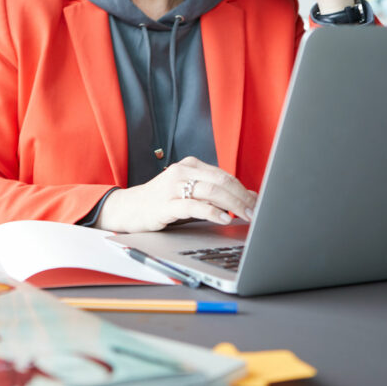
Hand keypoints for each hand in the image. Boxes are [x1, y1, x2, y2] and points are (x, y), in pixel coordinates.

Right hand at [95, 156, 256, 232]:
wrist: (128, 209)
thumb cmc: (162, 202)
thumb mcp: (190, 194)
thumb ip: (215, 193)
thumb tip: (249, 197)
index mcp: (189, 166)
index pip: (224, 175)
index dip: (243, 189)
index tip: (258, 202)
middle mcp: (181, 172)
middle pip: (221, 180)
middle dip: (242, 197)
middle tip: (256, 211)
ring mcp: (172, 187)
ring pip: (211, 190)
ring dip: (233, 204)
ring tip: (246, 215)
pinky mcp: (165, 204)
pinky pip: (194, 206)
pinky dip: (213, 212)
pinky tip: (224, 219)